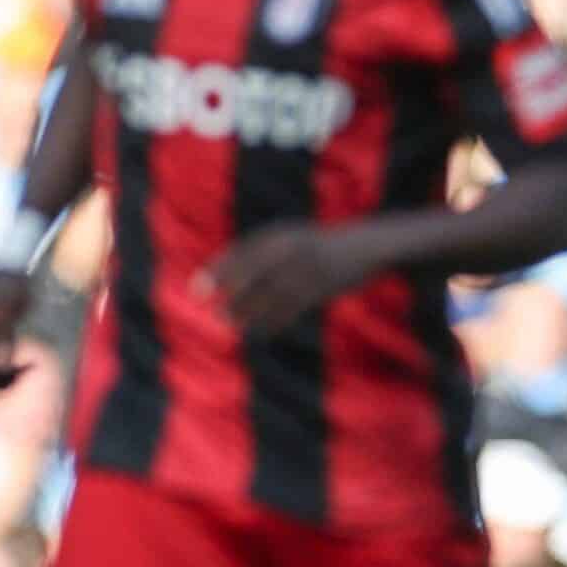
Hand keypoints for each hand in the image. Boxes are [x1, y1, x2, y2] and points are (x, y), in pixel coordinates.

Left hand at [204, 222, 381, 334]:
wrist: (368, 246)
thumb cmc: (326, 246)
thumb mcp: (298, 239)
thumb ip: (271, 251)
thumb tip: (236, 269)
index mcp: (283, 235)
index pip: (243, 252)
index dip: (219, 269)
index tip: (198, 286)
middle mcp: (293, 250)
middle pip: (252, 270)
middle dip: (226, 286)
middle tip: (205, 303)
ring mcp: (308, 269)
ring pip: (270, 291)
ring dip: (246, 308)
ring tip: (226, 321)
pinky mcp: (322, 288)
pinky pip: (292, 307)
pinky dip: (273, 320)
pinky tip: (259, 331)